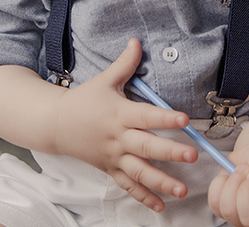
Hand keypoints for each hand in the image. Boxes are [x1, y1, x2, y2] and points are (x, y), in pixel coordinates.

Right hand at [53, 39, 197, 211]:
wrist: (56, 124)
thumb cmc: (84, 100)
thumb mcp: (104, 80)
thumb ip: (125, 64)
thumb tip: (137, 41)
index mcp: (119, 114)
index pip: (146, 116)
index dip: (165, 117)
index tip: (184, 119)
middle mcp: (118, 138)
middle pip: (146, 147)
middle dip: (170, 152)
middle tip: (192, 155)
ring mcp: (113, 157)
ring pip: (139, 172)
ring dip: (161, 182)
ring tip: (182, 190)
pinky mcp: (109, 169)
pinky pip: (127, 186)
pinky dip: (143, 198)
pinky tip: (161, 206)